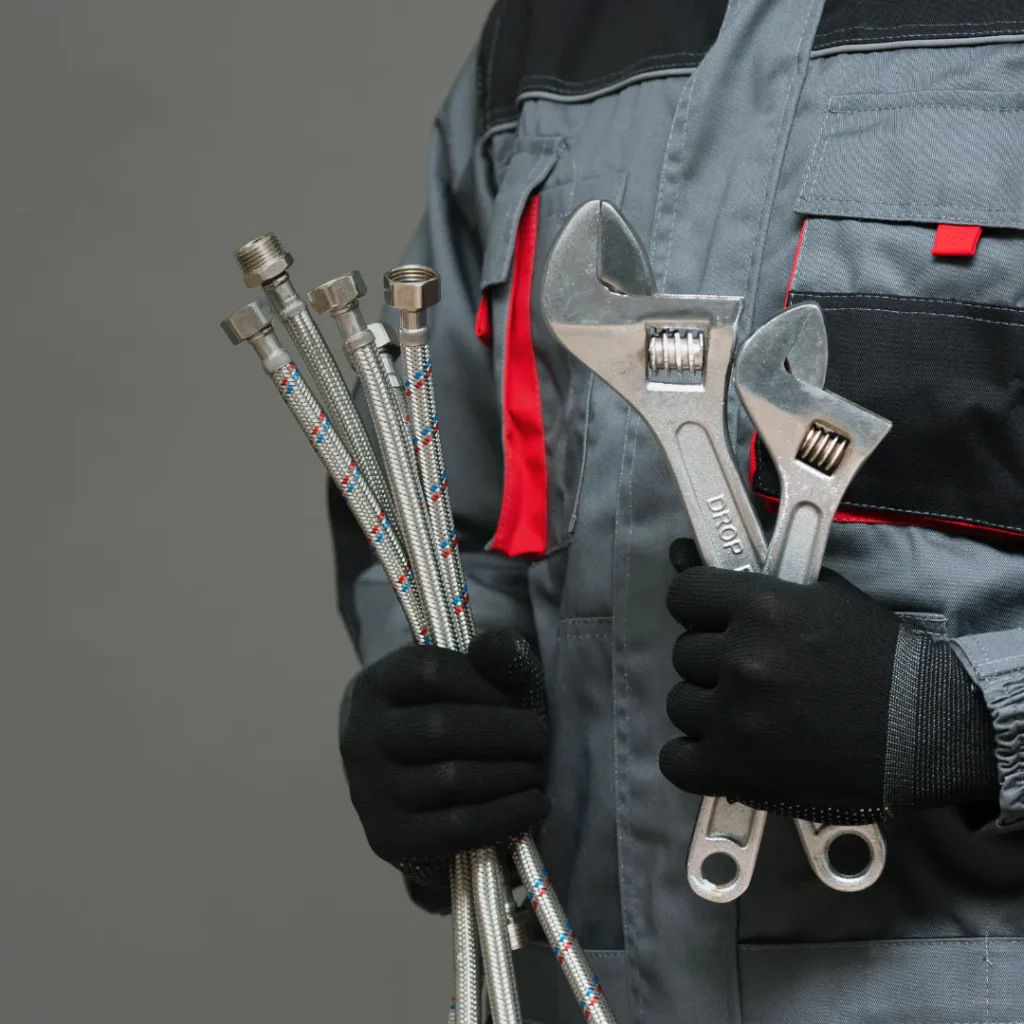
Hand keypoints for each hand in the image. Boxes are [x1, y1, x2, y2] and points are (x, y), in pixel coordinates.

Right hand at [340, 630, 548, 875]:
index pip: (432, 672)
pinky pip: (457, 828)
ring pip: (453, 780)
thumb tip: (497, 649)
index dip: (485, 683)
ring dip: (512, 774)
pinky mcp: (388, 836)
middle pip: (443, 728)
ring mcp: (370, 791)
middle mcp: (361, 737)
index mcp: (376, 686)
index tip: (518, 697)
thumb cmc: (446, 715)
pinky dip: (507, 816)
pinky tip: (534, 804)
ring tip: (537, 770)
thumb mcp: (465, 677)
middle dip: (507, 733)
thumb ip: (492, 656)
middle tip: (540, 739)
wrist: (403, 776)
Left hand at [659, 540, 995, 823]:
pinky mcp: (736, 769)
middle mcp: (745, 659)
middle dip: (714, 663)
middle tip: (756, 677)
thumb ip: (750, 577)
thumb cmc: (878, 659)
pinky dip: (696, 759)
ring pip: (680, 704)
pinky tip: (728, 751)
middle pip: (685, 653)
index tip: (715, 622)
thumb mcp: (822, 597)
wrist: (928, 731)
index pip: (684, 595)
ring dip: (709, 710)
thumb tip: (680, 552)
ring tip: (754, 715)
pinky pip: (677, 761)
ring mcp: (737, 717)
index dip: (698, 609)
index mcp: (764, 608)